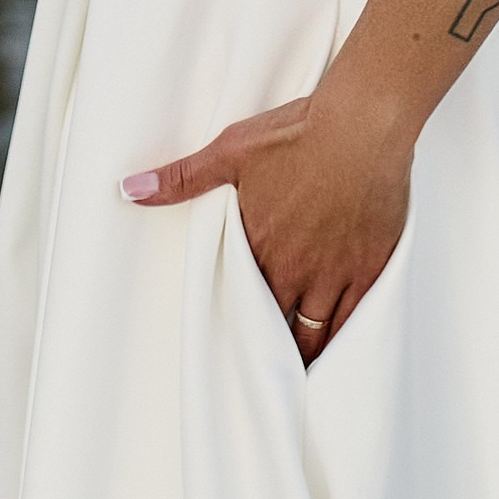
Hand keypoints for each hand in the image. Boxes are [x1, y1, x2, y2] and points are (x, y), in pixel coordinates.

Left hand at [122, 88, 411, 364]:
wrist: (361, 126)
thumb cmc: (296, 134)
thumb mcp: (230, 151)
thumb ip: (181, 179)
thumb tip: (127, 189)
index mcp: (257, 245)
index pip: (237, 300)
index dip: (233, 319)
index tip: (229, 335)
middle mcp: (294, 269)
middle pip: (275, 326)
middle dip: (267, 345)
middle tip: (260, 365)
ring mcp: (335, 274)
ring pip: (316, 334)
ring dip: (303, 352)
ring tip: (296, 372)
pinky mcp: (371, 269)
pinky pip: (356, 322)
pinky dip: (344, 342)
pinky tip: (339, 354)